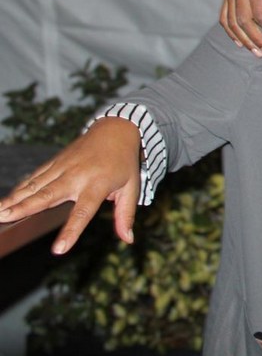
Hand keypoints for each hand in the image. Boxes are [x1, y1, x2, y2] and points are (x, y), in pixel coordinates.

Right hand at [0, 118, 141, 254]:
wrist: (115, 130)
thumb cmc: (123, 162)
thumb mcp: (132, 187)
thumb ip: (126, 214)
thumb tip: (128, 239)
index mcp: (97, 185)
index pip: (83, 212)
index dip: (71, 231)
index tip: (58, 249)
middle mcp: (76, 176)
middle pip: (48, 195)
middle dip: (26, 208)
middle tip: (6, 218)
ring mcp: (62, 167)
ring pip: (35, 185)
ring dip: (15, 199)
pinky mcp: (54, 162)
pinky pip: (35, 176)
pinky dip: (19, 188)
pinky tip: (7, 200)